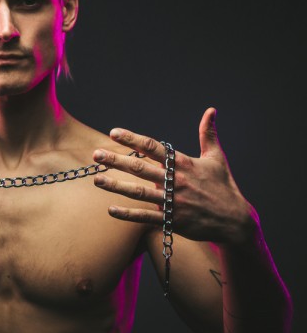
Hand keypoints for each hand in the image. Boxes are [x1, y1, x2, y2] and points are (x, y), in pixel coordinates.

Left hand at [93, 107, 257, 244]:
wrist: (236, 222)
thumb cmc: (224, 187)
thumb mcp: (217, 158)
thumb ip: (208, 134)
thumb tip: (211, 110)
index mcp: (184, 164)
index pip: (153, 147)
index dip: (133, 139)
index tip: (114, 133)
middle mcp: (177, 181)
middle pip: (141, 168)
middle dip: (117, 160)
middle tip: (96, 155)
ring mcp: (174, 202)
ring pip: (140, 193)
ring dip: (116, 186)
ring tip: (97, 179)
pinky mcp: (173, 220)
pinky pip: (146, 217)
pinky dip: (128, 214)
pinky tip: (110, 210)